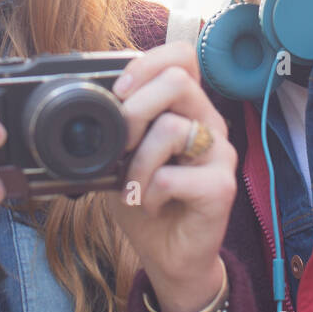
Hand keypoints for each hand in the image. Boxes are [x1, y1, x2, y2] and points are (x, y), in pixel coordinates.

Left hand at [107, 42, 236, 311]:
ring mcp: (220, 154)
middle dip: (135, 108)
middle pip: (178, 80)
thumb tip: (91, 101)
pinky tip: (152, 206)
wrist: (169, 254)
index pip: (181, 57)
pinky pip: (172, 176)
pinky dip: (149, 193)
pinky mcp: (221, 187)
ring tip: (134, 188)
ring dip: (137, 163)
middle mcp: (209, 123)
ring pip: (171, 128)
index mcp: (188, 108)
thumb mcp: (122, 156)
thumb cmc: (147, 201)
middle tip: (121, 143)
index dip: (146, 64)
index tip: (119, 94)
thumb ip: (118, 127)